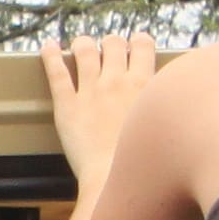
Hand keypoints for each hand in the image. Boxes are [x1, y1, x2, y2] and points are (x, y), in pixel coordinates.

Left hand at [42, 32, 164, 191]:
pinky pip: (56, 72)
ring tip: (79, 46)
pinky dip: (50, 55)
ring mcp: (90, 91)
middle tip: (107, 50)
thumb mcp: (164, 124)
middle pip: (113, 44)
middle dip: (110, 43)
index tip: (135, 45)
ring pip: (85, 51)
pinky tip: (48, 46)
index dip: (138, 41)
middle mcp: (117, 82)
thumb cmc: (145, 160)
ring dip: (82, 44)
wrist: (116, 178)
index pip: (143, 46)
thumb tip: (169, 98)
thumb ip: (165, 106)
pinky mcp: (67, 105)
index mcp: (145, 85)